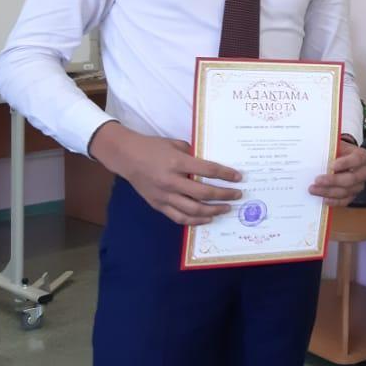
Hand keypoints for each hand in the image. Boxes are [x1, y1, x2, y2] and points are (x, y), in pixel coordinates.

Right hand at [89, 122, 241, 225]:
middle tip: (237, 195)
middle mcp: (171, 181)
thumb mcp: (176, 145)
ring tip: (226, 208)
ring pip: (193, 210)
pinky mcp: (157, 205)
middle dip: (224, 195)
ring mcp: (164, 195)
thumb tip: (212, 166)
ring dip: (213, 210)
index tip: (238, 178)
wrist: (126, 157)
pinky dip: (195, 220)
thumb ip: (193, 156)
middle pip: (203, 192)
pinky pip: (179, 217)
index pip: (207, 170)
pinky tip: (207, 218)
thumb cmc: (152, 147)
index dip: (226, 174)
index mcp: (177, 162)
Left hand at [309, 138, 365, 206]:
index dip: (345, 163)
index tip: (331, 166)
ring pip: (346, 191)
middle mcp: (364, 172)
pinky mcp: (353, 194)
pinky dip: (334, 201)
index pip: (357, 159)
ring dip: (328, 192)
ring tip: (314, 190)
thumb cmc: (339, 152)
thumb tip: (315, 152)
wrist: (342, 159)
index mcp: (362, 156)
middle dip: (333, 180)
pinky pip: (345, 201)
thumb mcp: (336, 145)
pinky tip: (323, 199)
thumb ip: (330, 148)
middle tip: (317, 180)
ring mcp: (359, 185)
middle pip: (351, 179)